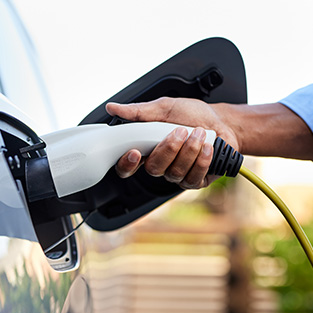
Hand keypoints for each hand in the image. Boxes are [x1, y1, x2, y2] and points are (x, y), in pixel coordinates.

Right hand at [106, 97, 239, 188]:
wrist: (222, 122)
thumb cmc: (193, 115)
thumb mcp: (165, 108)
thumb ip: (138, 112)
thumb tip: (113, 108)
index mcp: (148, 149)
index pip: (128, 166)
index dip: (127, 164)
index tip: (134, 152)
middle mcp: (161, 164)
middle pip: (153, 169)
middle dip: (168, 149)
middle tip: (181, 131)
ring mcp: (178, 174)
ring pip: (174, 172)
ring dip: (189, 150)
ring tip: (199, 134)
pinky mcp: (195, 181)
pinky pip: (192, 178)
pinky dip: (201, 160)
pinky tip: (207, 147)